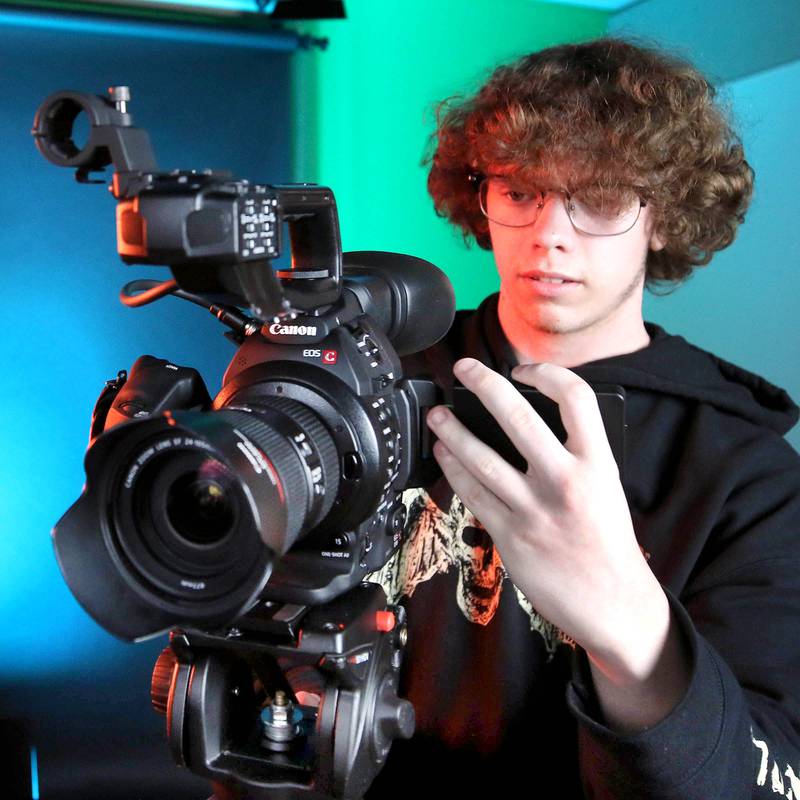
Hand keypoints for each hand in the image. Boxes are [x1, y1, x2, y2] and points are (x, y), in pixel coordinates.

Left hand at [427, 358, 688, 728]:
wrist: (612, 602)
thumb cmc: (607, 541)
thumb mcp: (606, 487)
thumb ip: (575, 453)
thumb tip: (528, 421)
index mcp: (597, 464)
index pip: (575, 398)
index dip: (546, 372)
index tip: (523, 369)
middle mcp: (565, 481)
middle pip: (516, 416)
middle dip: (483, 383)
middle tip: (463, 369)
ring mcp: (533, 509)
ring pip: (481, 457)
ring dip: (453, 431)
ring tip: (438, 415)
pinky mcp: (509, 535)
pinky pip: (472, 493)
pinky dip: (453, 469)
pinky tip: (443, 455)